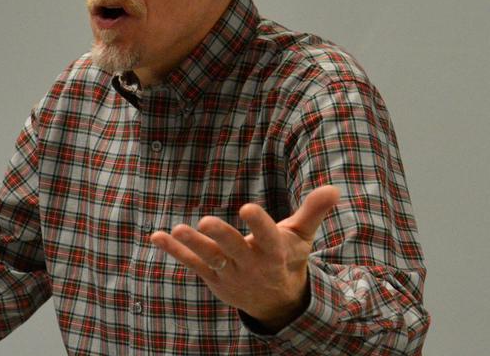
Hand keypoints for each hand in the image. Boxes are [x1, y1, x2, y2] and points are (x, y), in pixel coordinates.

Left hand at [150, 185, 339, 330]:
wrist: (277, 301)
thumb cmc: (288, 258)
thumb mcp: (302, 236)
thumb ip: (313, 211)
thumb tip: (334, 188)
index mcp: (274, 252)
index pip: (267, 237)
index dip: (258, 224)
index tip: (248, 208)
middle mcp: (251, 264)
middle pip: (235, 249)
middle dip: (222, 236)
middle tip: (206, 221)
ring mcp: (230, 273)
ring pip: (210, 258)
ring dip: (193, 245)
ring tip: (179, 228)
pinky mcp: (213, 277)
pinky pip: (192, 264)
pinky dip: (174, 250)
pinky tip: (156, 236)